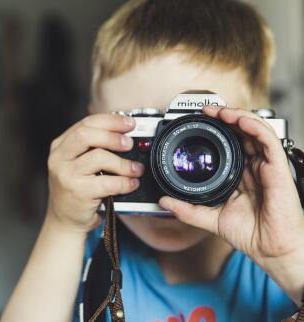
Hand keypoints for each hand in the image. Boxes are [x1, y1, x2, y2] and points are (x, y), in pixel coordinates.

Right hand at [46, 113, 143, 232]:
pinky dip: (124, 182)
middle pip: (86, 135)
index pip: (85, 123)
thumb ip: (92, 147)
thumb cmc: (76, 190)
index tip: (129, 123)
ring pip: (99, 157)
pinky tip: (131, 184)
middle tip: (130, 144)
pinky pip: (107, 182)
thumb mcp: (76, 164)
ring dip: (123, 163)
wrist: (64, 220)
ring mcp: (66, 176)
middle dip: (113, 136)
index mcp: (60, 146)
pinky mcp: (78, 193)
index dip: (110, 121)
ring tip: (135, 169)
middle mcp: (59, 159)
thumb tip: (123, 133)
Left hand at [159, 106, 303, 302]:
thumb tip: (164, 201)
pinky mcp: (277, 168)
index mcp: (241, 174)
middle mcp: (254, 166)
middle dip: (225, 116)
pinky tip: (238, 120)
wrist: (270, 249)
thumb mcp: (210, 218)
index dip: (217, 129)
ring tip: (218, 111)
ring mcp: (266, 165)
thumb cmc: (250, 233)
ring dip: (237, 115)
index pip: (231, 143)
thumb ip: (187, 209)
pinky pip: (268, 140)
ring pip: (255, 129)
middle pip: (242, 131)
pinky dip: (253, 126)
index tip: (199, 122)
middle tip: (206, 110)